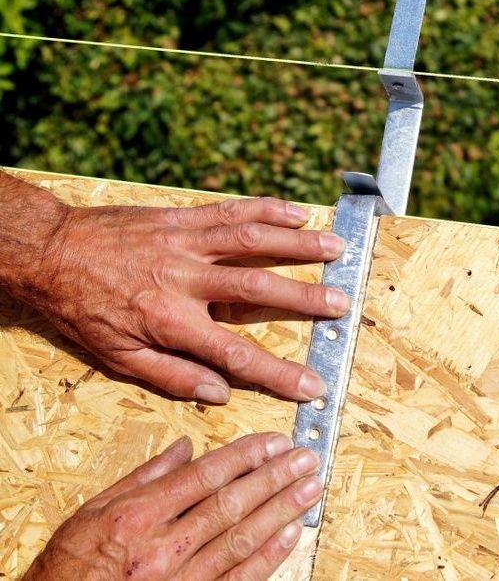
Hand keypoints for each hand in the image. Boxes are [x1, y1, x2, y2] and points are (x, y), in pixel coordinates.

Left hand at [20, 194, 348, 402]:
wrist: (51, 253)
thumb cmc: (84, 309)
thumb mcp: (117, 357)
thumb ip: (172, 376)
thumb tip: (218, 394)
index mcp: (172, 322)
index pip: (236, 355)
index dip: (278, 374)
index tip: (312, 386)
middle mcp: (187, 279)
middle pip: (257, 288)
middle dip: (304, 297)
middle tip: (341, 304)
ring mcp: (188, 242)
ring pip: (252, 240)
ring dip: (298, 243)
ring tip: (335, 247)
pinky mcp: (182, 217)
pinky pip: (231, 210)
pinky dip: (266, 209)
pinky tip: (296, 211)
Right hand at [23, 434, 321, 579]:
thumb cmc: (70, 567)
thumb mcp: (93, 510)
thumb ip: (144, 476)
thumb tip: (185, 447)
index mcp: (139, 515)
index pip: (207, 475)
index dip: (246, 456)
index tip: (274, 442)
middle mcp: (164, 547)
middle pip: (232, 503)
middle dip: (274, 477)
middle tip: (305, 459)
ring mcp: (181, 580)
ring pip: (242, 538)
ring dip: (281, 511)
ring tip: (309, 488)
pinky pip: (238, 580)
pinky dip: (268, 557)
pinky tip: (291, 533)